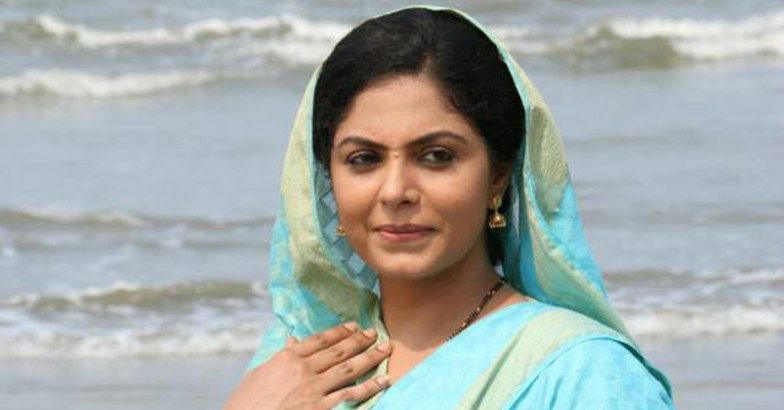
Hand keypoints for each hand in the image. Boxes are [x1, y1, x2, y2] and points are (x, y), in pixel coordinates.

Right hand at [223, 322, 391, 409]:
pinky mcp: (320, 407)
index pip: (320, 339)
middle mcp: (303, 369)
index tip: (353, 326)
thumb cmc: (246, 402)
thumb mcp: (258, 374)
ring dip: (370, 357)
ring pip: (349, 368)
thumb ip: (279, 356)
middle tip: (374, 333)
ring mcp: (313, 388)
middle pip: (338, 350)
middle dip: (359, 340)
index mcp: (287, 357)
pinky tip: (383, 380)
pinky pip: (350, 394)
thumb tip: (292, 340)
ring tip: (385, 349)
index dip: (339, 332)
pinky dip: (369, 387)